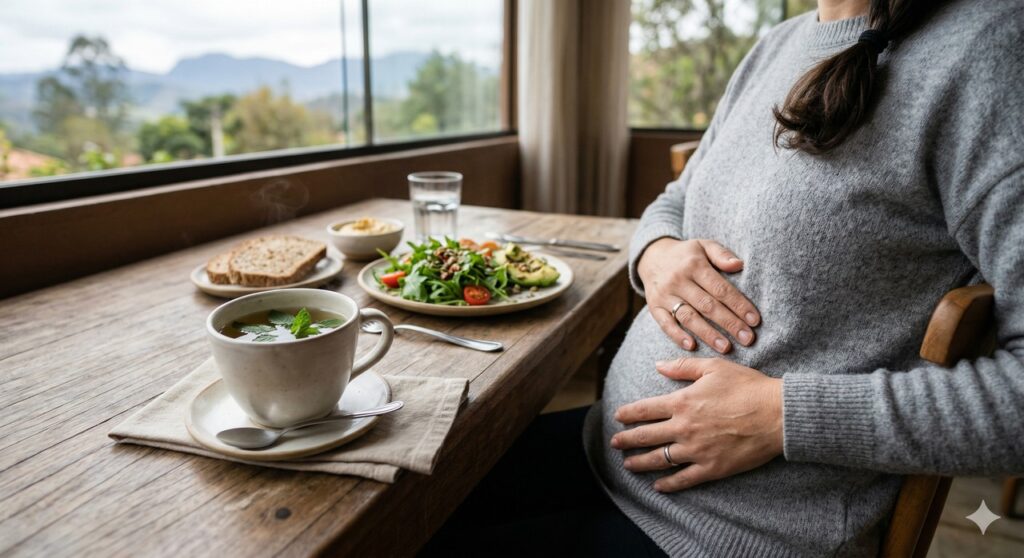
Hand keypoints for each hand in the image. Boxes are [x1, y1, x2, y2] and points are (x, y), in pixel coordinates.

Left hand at [610, 357, 782, 491]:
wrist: (777, 414)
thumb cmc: (748, 387)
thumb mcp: (714, 367)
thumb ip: (682, 367)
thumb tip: (658, 365)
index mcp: (682, 402)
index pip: (645, 409)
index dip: (628, 414)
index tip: (618, 417)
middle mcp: (684, 428)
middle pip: (646, 436)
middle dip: (626, 440)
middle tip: (615, 443)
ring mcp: (697, 450)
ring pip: (660, 459)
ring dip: (640, 463)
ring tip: (628, 465)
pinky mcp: (712, 468)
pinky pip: (684, 479)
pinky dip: (668, 484)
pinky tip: (658, 486)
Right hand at [637, 238, 758, 353]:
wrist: (652, 257)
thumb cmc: (686, 255)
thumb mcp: (704, 245)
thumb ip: (721, 254)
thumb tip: (739, 265)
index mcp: (694, 265)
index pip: (720, 288)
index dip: (738, 305)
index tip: (754, 320)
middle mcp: (678, 280)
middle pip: (707, 305)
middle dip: (729, 323)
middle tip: (747, 339)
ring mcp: (665, 295)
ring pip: (688, 317)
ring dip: (707, 334)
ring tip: (726, 347)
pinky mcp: (654, 307)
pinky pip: (665, 324)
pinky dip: (677, 335)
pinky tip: (692, 346)